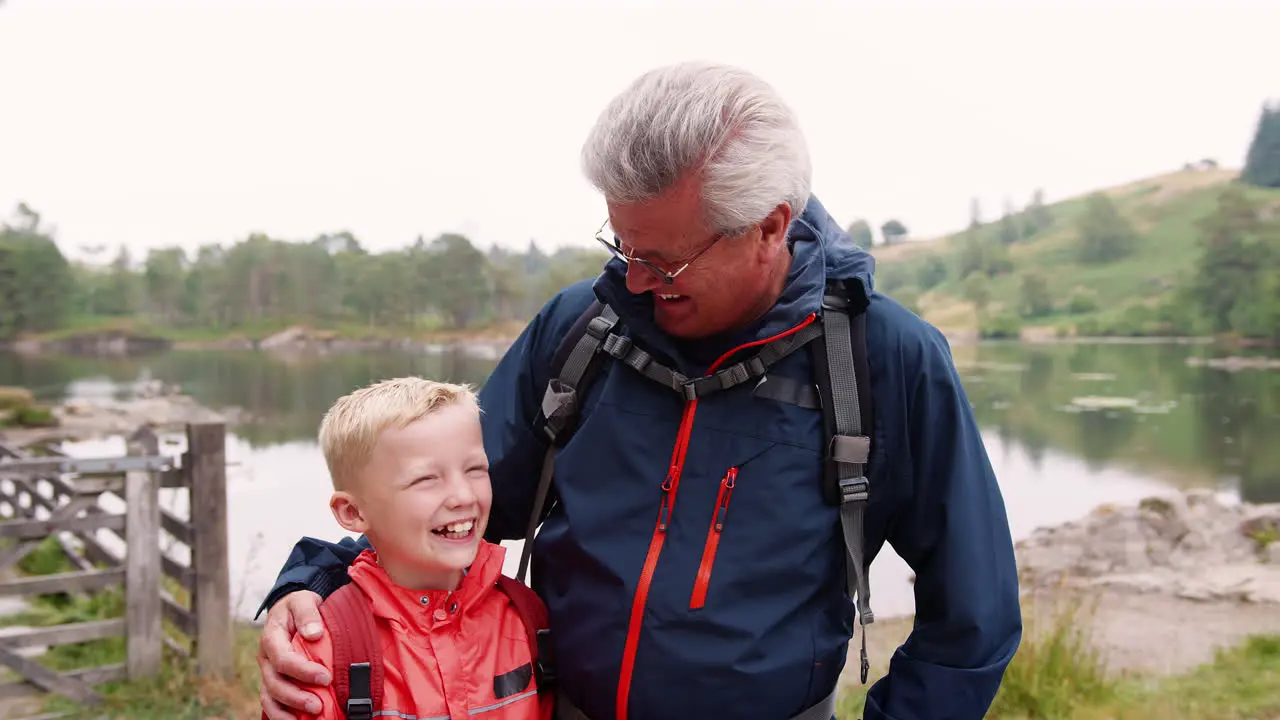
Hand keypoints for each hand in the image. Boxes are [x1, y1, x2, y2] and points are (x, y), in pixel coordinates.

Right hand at [258, 590, 329, 718]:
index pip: (283, 659)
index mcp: (272, 637)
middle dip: (296, 697)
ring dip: (288, 710)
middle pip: (274, 683)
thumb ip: (307, 614)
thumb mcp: (303, 600)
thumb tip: (314, 633)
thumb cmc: (298, 606)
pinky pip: (271, 701)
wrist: (290, 609)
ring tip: (310, 716)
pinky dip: (281, 714)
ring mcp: (267, 671)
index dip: (303, 671)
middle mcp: (266, 658)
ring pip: (270, 696)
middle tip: (318, 706)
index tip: (326, 677)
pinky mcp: (273, 680)